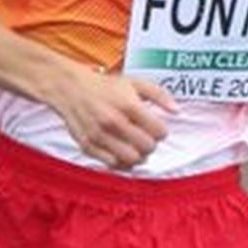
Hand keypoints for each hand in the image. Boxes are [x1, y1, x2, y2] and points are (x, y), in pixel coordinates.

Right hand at [55, 68, 174, 170]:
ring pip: (131, 160)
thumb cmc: (105, 87)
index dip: (162, 131)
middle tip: (146, 138)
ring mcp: (100, 136)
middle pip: (147, 148)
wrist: (71, 89)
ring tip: (135, 146)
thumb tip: (177, 111)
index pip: (159, 132)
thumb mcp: (135, 83)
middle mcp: (114, 121)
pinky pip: (113, 165)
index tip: (156, 128)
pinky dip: (121, 162)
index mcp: (128, 105)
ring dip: (138, 156)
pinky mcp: (88, 146)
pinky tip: (122, 151)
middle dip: (151, 144)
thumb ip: (159, 95)